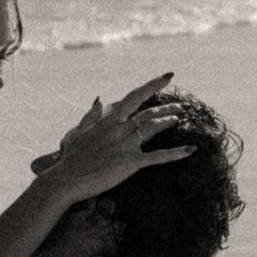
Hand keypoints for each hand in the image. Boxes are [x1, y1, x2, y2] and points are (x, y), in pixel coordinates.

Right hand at [28, 73, 194, 204]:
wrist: (65, 179)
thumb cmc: (70, 159)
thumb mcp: (77, 132)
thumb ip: (91, 115)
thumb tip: (99, 99)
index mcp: (107, 121)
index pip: (133, 97)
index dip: (152, 85)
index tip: (167, 77)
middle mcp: (118, 129)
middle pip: (148, 113)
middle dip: (167, 108)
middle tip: (181, 107)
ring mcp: (124, 145)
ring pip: (153, 128)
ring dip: (168, 122)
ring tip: (180, 120)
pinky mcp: (129, 163)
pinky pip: (157, 157)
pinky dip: (176, 153)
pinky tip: (191, 150)